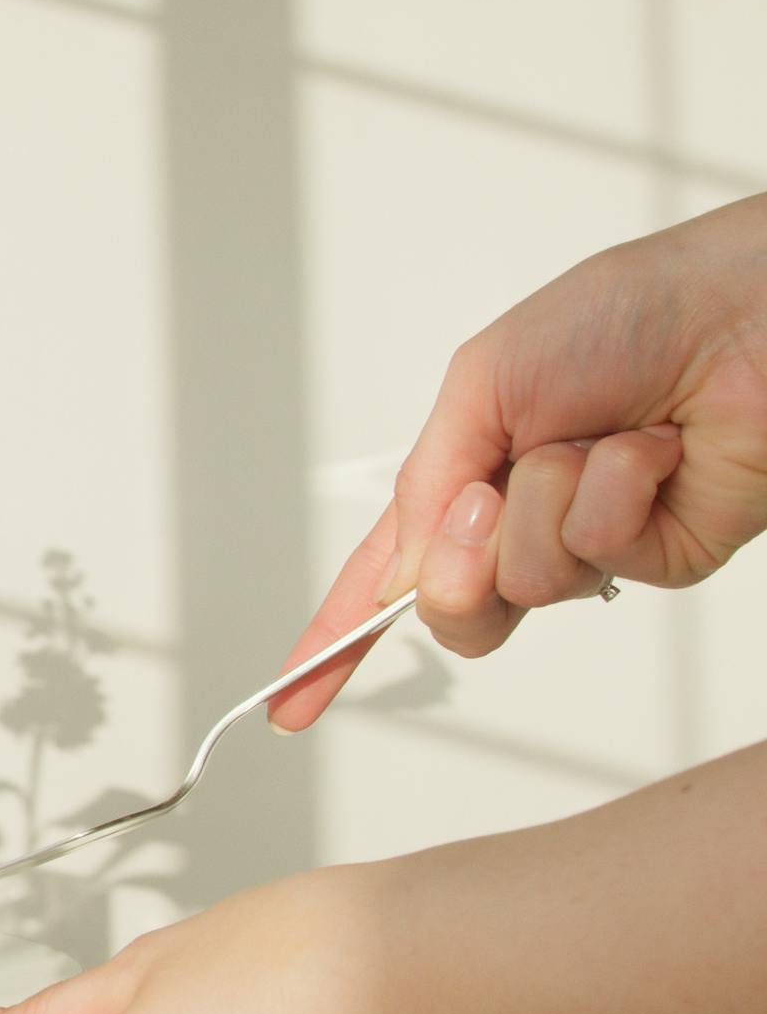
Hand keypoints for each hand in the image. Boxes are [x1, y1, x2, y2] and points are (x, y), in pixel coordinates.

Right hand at [271, 196, 766, 730]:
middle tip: (485, 498)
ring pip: (522, 584)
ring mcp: (591, 545)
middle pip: (452, 606)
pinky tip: (650, 452)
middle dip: (453, 563)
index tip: (292, 699)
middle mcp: (525, 521)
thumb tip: (408, 576)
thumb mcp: (481, 384)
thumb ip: (427, 484)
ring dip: (544, 504)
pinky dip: (613, 494)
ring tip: (594, 442)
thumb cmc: (623, 317)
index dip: (337, 638)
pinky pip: (597, 558)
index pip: (391, 572)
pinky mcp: (657, 559)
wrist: (743, 315)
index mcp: (471, 475)